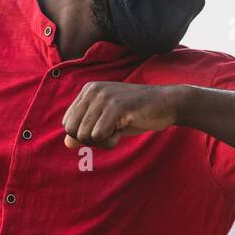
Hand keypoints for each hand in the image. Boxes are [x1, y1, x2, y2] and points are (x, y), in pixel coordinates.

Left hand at [62, 83, 181, 149]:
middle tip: (111, 133)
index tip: (104, 129)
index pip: (68, 123)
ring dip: (103, 141)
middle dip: (90, 140)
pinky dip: (111, 141)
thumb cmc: (137, 114)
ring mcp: (104, 97)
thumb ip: (87, 130)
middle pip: (72, 131)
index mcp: (88, 90)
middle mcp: (92, 91)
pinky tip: (124, 129)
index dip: (84, 135)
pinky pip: (99, 136)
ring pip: (85, 135)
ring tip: (119, 129)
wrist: (167, 103)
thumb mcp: (108, 122)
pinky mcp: (116, 107)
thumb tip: (67, 143)